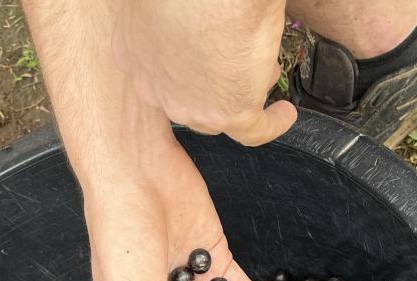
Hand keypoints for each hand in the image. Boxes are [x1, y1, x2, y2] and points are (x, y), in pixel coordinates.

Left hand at [111, 0, 296, 145]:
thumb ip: (162, 13)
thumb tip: (184, 21)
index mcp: (132, 53)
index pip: (159, 70)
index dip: (186, 62)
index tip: (205, 51)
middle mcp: (155, 87)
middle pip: (186, 97)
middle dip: (214, 79)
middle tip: (238, 57)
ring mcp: (189, 105)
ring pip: (217, 112)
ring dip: (241, 92)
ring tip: (265, 70)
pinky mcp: (226, 113)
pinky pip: (252, 131)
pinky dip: (270, 123)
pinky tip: (283, 113)